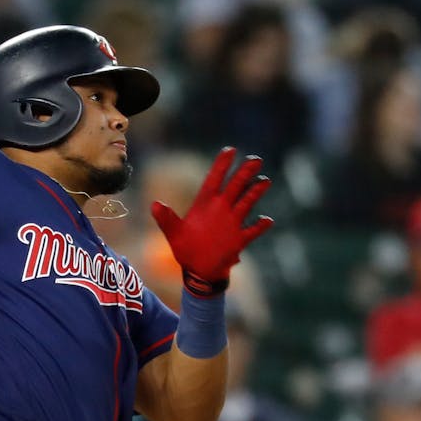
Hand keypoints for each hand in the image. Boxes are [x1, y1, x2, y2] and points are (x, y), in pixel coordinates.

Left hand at [150, 147, 273, 295]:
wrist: (199, 271)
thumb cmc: (185, 250)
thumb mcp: (174, 234)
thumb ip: (166, 219)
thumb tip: (154, 205)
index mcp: (204, 204)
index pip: (214, 179)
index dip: (221, 165)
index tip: (230, 150)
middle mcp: (221, 209)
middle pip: (235, 186)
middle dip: (244, 173)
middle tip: (255, 160)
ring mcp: (232, 223)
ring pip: (246, 202)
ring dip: (255, 192)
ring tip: (265, 181)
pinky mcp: (239, 239)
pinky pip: (252, 231)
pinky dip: (259, 226)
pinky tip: (266, 220)